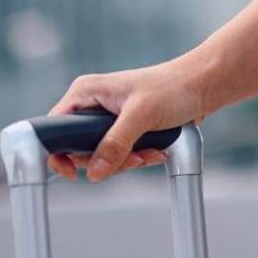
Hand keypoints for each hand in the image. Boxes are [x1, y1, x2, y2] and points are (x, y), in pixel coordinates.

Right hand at [45, 56, 210, 182]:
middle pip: (80, 149)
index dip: (58, 152)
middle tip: (131, 158)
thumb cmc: (172, 86)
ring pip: (102, 156)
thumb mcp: (141, 115)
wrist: (201, 85)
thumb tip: (94, 172)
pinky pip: (120, 155)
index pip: (55, 127)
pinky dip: (137, 158)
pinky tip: (155, 151)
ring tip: (149, 152)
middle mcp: (92, 105)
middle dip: (107, 160)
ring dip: (126, 161)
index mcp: (86, 92)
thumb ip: (115, 143)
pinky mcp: (124, 130)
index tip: (73, 172)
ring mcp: (107, 119)